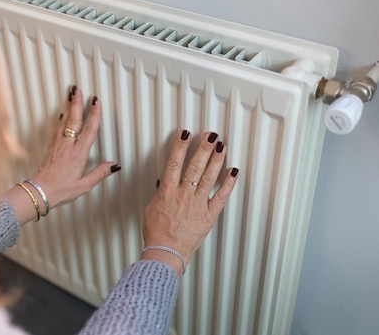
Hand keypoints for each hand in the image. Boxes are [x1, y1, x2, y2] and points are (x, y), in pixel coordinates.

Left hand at [4, 85, 118, 223]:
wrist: (39, 191)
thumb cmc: (61, 190)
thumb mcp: (84, 185)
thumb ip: (100, 173)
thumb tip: (114, 165)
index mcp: (78, 154)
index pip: (89, 130)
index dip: (94, 115)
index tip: (96, 102)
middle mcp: (68, 146)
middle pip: (74, 120)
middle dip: (77, 103)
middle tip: (78, 88)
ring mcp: (58, 145)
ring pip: (64, 121)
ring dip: (68, 107)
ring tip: (70, 94)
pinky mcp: (50, 147)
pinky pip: (57, 129)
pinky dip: (61, 119)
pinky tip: (62, 114)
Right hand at [141, 130, 238, 274]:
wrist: (166, 252)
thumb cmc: (157, 233)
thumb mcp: (152, 208)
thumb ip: (160, 193)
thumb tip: (164, 183)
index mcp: (168, 191)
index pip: (174, 163)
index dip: (180, 146)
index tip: (185, 134)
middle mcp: (184, 195)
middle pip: (195, 166)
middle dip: (203, 148)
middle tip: (211, 135)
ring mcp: (198, 204)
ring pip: (209, 177)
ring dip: (216, 160)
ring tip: (222, 146)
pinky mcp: (209, 215)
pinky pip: (221, 197)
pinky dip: (228, 184)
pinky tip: (233, 172)